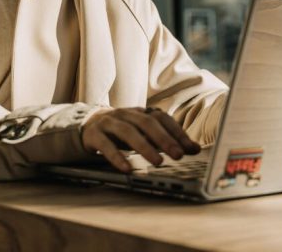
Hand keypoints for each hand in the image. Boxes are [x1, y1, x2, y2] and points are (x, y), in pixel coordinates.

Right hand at [80, 107, 200, 172]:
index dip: (176, 131)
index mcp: (140, 112)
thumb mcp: (142, 133)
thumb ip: (165, 139)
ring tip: (158, 162)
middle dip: (163, 138)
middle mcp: (126, 114)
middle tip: (178, 155)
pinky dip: (117, 156)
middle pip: (146, 122)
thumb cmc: (122, 131)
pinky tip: (127, 168)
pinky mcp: (94, 135)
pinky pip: (105, 145)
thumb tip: (194, 149)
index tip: (191, 148)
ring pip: (127, 131)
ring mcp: (109, 122)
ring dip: (144, 146)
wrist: (87, 125)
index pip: (161, 117)